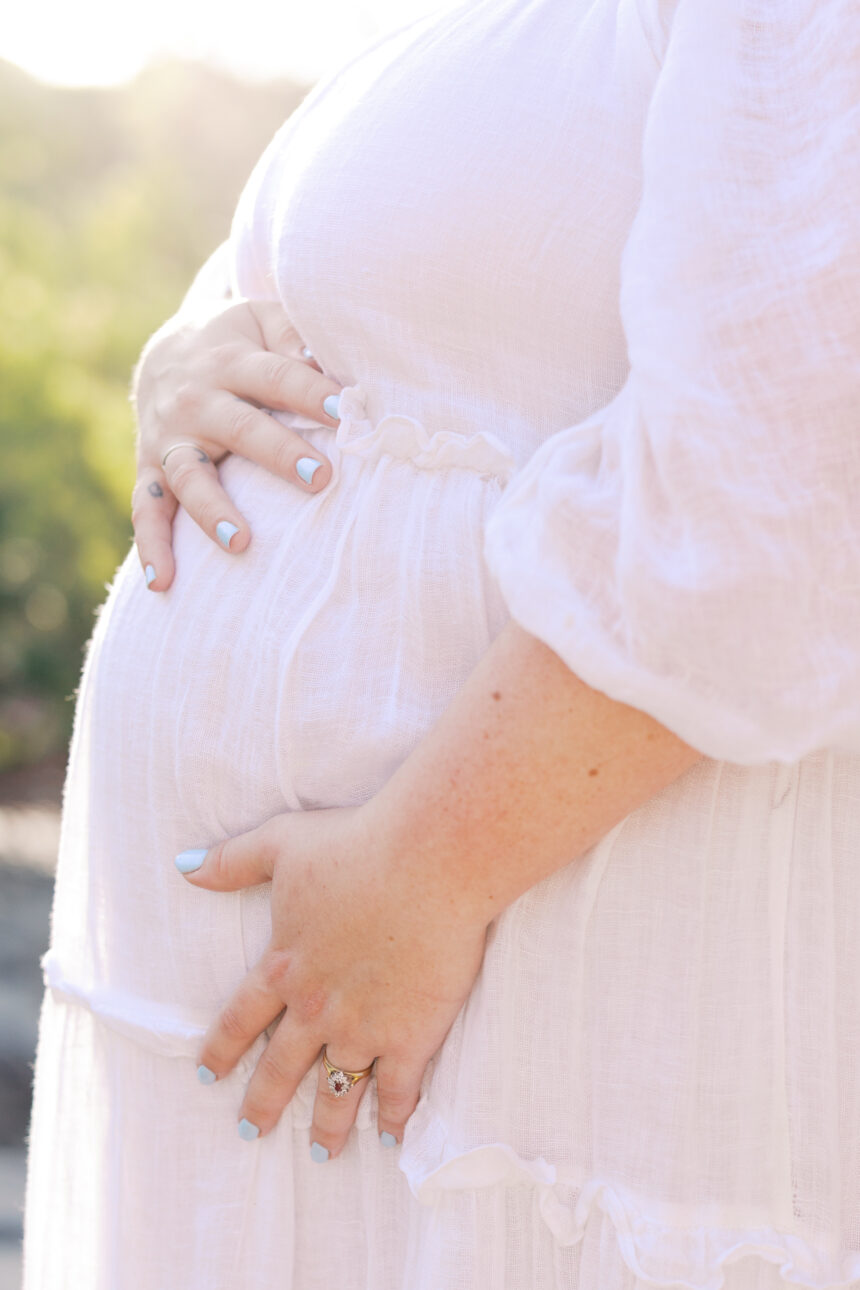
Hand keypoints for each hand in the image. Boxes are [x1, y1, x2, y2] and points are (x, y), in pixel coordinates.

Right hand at [131, 298, 342, 590]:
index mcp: (231, 361)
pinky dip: (151, 546)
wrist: (165, 353)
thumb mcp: (262, 321)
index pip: (276, 376)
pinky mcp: (151, 471)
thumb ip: (294, 336)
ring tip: (241, 542)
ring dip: (212, 510)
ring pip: (190, 476)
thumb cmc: (237, 344)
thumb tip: (326, 361)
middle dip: (278, 453)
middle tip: (320, 479)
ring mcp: (170, 439)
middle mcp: (197, 400)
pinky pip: (147, 511)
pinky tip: (162, 582)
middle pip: (240, 427)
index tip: (344, 409)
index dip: (309, 391)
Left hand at [176, 803, 488, 1155]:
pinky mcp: (411, 1035)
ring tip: (322, 1154)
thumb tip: (184, 867)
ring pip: (336, 1089)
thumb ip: (232, 861)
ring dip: (326, 1125)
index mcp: (284, 965)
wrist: (427, 861)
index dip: (223, 1047)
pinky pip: (397, 1090)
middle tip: (250, 1130)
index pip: (242, 1017)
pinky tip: (389, 1137)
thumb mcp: (282, 842)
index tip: (208, 1074)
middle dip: (263, 1102)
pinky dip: (392, 1117)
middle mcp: (316, 1007)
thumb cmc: (355, 844)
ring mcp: (363, 1026)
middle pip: (282, 1067)